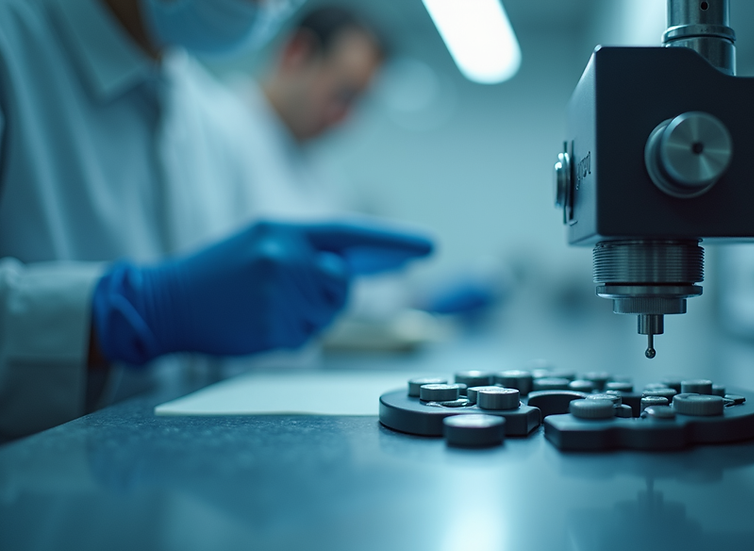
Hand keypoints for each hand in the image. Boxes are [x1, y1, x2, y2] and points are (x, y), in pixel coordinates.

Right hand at [92, 220, 432, 364]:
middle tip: (290, 294)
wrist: (165, 301)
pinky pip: (306, 336)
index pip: (350, 232)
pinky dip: (290, 335)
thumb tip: (357, 269)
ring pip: (327, 312)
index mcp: (283, 229)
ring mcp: (278, 292)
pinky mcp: (272, 325)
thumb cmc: (220, 273)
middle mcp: (284, 255)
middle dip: (328, 293)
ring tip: (266, 306)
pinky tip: (259, 323)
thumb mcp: (264, 244)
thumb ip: (309, 253)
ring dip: (308, 315)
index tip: (430, 246)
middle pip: (342, 282)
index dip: (393, 240)